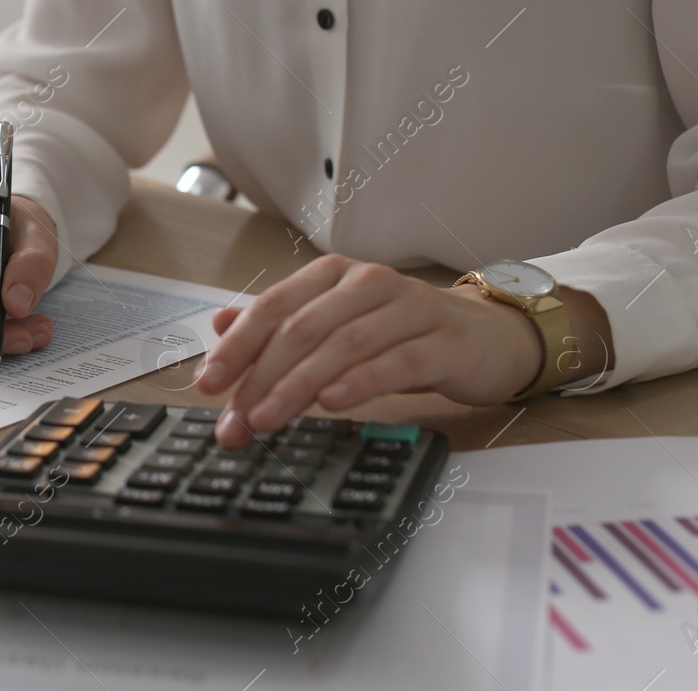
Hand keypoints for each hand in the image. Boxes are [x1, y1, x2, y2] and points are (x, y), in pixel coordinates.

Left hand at [194, 254, 542, 446]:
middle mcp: (368, 284)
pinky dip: (360, 381)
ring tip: (268, 419)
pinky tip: (333, 402)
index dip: (237, 347)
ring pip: (342, 345)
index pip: (273, 307)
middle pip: (301, 329)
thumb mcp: (336, 325)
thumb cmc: (404, 334)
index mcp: (333, 276)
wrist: (489, 337)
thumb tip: (221, 323)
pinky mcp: (444, 341)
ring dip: (297, 386)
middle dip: (260, 379)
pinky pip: (395, 361)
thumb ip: (281, 325)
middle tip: (236, 421)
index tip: (208, 383)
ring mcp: (409, 309)